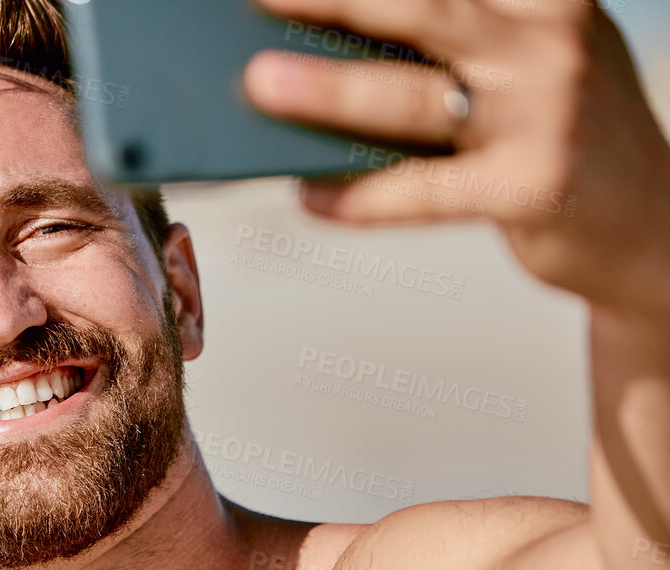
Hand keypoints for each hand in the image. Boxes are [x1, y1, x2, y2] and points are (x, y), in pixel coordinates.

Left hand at [243, 0, 669, 316]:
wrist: (652, 224)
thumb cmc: (563, 136)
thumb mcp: (529, 64)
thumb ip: (458, 45)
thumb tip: (331, 47)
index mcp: (545, 0)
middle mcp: (549, 44)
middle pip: (422, 11)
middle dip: (333, 1)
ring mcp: (545, 115)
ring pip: (414, 97)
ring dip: (330, 89)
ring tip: (262, 85)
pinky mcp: (533, 187)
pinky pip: (425, 190)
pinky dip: (360, 196)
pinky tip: (309, 196)